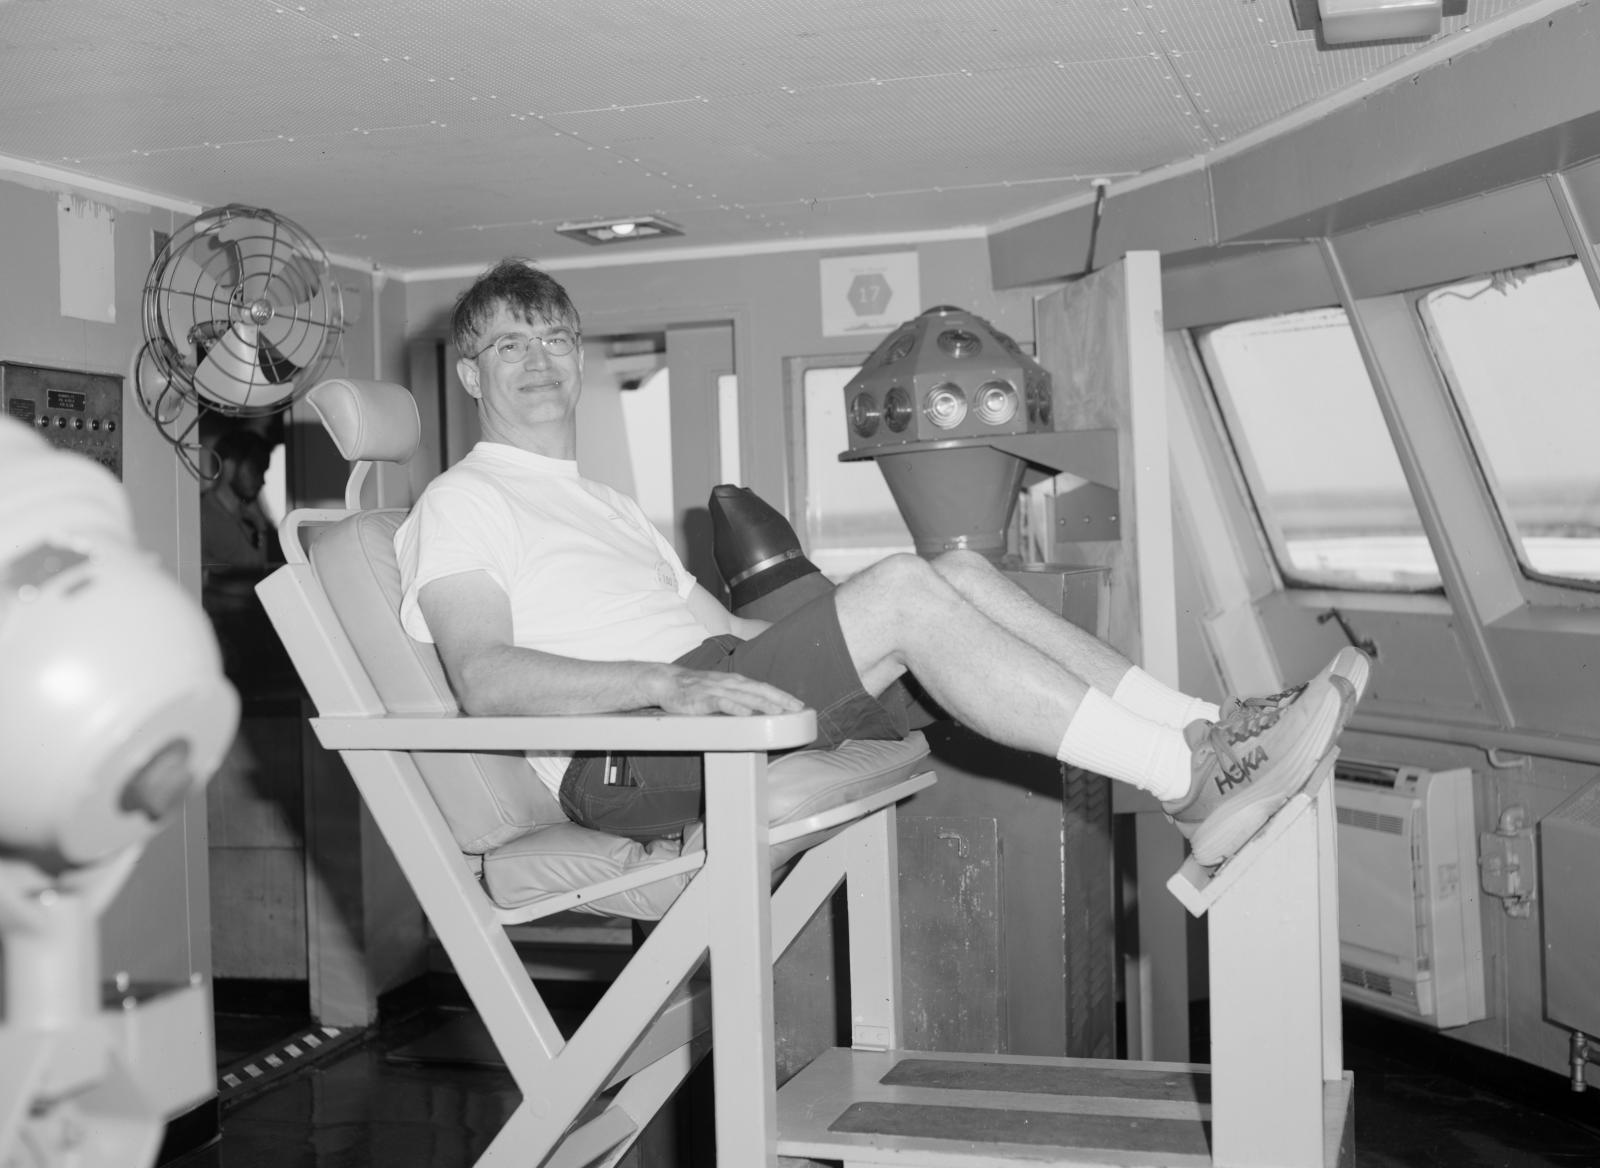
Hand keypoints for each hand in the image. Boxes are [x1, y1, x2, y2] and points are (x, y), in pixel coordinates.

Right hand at [650, 665, 804, 716]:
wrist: (667, 682)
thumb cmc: (696, 688)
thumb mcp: (721, 689)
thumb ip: (739, 697)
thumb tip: (759, 710)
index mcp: (735, 681)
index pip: (763, 687)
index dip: (781, 695)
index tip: (798, 704)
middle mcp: (729, 683)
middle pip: (759, 690)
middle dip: (779, 698)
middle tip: (797, 707)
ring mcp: (716, 690)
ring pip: (743, 696)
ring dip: (762, 703)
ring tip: (778, 711)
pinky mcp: (702, 699)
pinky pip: (721, 703)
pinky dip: (734, 707)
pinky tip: (745, 714)